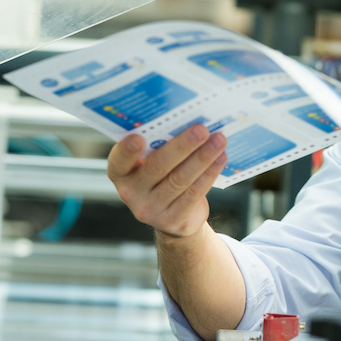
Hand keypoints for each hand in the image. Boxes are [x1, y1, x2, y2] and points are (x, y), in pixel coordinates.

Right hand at [107, 124, 227, 237]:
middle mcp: (131, 193)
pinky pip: (194, 193)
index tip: (139, 137)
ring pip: (180, 179)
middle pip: (158, 167)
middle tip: (201, 129)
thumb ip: (158, 147)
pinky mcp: (174, 220)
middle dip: (182, 146)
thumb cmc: (162, 178)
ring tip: (218, 140)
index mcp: (121, 174)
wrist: (174, 217)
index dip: (127, 151)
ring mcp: (151, 209)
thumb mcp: (151, 163)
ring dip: (202, 157)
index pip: (119, 162)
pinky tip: (221, 158)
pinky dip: (210, 173)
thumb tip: (186, 120)